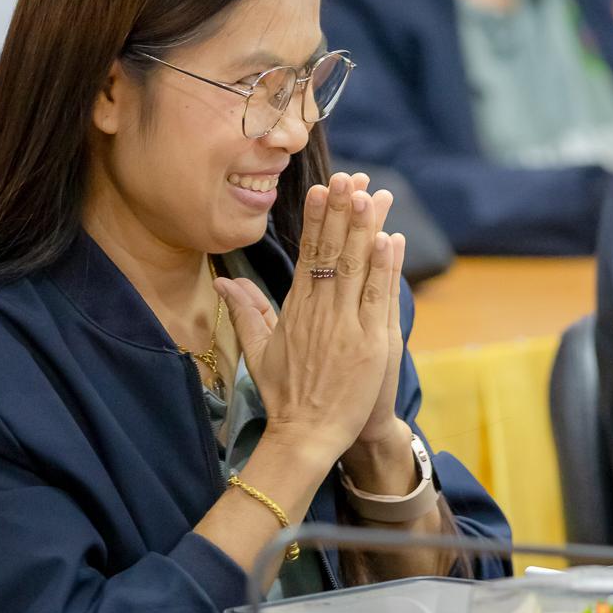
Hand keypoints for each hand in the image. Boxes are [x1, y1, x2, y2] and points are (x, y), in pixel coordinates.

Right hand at [219, 172, 400, 466]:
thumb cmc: (284, 395)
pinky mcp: (369, 343)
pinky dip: (384, 267)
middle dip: (341, 211)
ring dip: (364, 228)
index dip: (316, 219)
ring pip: (355, 267)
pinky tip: (391, 239)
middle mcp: (319, 311)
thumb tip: (222, 282)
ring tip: (370, 194)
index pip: (307, 254)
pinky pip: (378, 297)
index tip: (320, 188)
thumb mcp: (259, 350)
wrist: (305, 435)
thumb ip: (245, 311)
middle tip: (349, 177)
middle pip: (332, 251)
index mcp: (295, 309)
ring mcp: (345, 325)